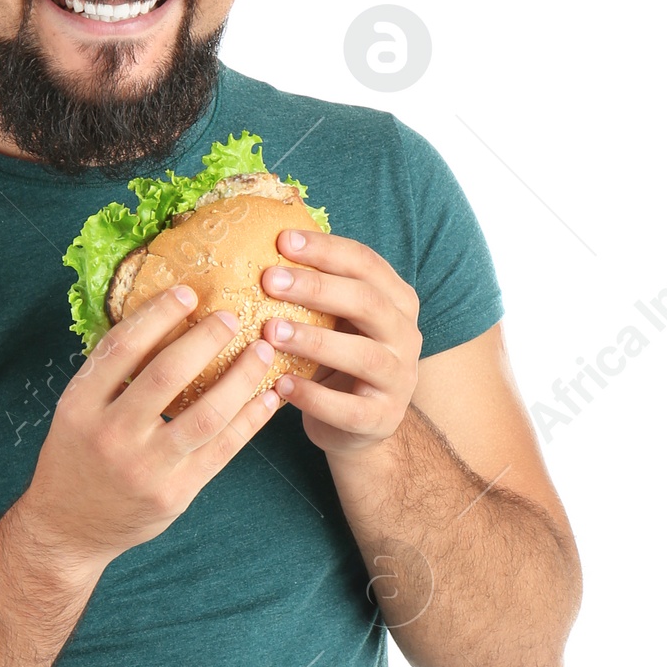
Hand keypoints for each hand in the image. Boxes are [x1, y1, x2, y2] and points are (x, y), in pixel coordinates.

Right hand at [22, 286, 283, 572]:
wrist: (68, 527)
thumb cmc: (76, 457)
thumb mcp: (75, 411)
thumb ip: (109, 374)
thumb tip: (160, 319)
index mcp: (80, 405)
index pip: (121, 348)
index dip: (157, 316)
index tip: (186, 293)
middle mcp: (111, 434)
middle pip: (166, 375)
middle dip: (205, 339)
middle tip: (231, 317)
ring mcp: (146, 467)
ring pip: (206, 414)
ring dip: (241, 377)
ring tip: (262, 351)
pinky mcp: (175, 493)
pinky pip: (223, 449)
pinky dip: (251, 419)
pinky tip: (268, 396)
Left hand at [261, 228, 421, 457]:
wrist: (357, 426)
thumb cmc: (335, 360)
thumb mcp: (332, 319)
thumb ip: (313, 288)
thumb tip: (259, 243)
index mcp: (396, 300)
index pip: (366, 263)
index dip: (326, 250)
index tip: (282, 240)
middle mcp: (406, 335)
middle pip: (367, 302)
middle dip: (317, 287)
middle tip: (269, 280)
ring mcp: (400, 379)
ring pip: (364, 355)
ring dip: (314, 341)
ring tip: (270, 332)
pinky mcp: (383, 419)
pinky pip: (349, 409)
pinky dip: (314, 397)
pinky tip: (280, 384)